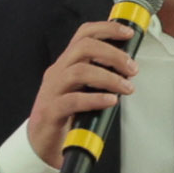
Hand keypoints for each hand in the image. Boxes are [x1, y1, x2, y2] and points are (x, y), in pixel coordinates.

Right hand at [27, 19, 137, 168]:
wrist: (41, 143)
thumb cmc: (65, 116)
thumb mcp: (82, 89)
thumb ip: (99, 77)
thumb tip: (128, 70)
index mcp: (66, 64)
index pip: (83, 35)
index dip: (106, 29)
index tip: (128, 34)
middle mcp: (57, 72)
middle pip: (83, 47)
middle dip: (113, 54)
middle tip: (131, 68)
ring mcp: (52, 91)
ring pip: (79, 71)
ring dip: (109, 78)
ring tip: (126, 88)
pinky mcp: (51, 111)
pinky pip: (73, 100)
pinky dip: (95, 99)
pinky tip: (110, 101)